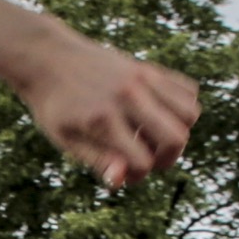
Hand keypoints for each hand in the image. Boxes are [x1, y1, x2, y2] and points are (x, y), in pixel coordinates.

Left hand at [4, 31, 199, 190]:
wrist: (49, 58)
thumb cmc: (54, 105)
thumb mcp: (66, 139)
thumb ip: (98, 160)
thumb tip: (122, 181)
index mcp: (103, 120)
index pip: (143, 161)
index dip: (137, 176)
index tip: (123, 173)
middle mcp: (128, 97)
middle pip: (177, 137)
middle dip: (167, 159)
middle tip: (148, 158)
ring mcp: (142, 78)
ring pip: (190, 112)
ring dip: (179, 132)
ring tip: (155, 136)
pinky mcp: (148, 67)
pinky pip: (187, 89)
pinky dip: (182, 108)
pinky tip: (158, 114)